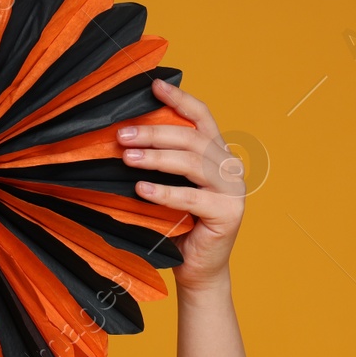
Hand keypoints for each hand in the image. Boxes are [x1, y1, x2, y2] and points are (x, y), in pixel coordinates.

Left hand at [118, 77, 246, 292]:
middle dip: (155, 132)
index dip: (180, 99)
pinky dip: (165, 192)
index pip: (201, 117)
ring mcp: (233, 189)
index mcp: (217, 154)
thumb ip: (159, 164)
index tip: (153, 85)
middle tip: (122, 134)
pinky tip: (141, 189)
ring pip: (193, 162)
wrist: (196, 270)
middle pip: (192, 138)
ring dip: (157, 157)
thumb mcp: (167, 188)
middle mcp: (230, 166)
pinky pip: (192, 197)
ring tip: (127, 157)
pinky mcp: (229, 213)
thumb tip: (123, 139)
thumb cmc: (177, 227)